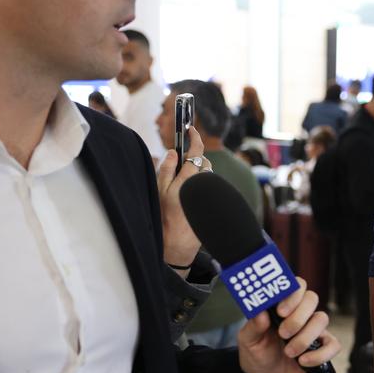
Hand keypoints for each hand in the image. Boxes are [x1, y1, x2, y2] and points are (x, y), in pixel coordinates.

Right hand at [157, 127, 205, 266]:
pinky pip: (210, 187)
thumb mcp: (160, 191)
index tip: (191, 129)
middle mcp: (203, 186)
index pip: (196, 152)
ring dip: (199, 174)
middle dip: (195, 161)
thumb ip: (166, 169)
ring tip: (186, 186)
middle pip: (204, 163)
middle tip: (182, 166)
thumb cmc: (166, 216)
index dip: (194, 138)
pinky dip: (203, 186)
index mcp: (188, 181)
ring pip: (208, 175)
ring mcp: (210, 194)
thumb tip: (172, 152)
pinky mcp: (214, 202)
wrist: (179, 242)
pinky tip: (192, 197)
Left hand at [237, 278, 341, 372]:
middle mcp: (301, 314)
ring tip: (289, 352)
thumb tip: (260, 312)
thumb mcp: (248, 341)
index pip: (296, 286)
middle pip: (312, 298)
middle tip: (283, 333)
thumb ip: (253, 326)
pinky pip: (333, 344)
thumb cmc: (258, 355)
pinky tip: (303, 362)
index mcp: (282, 305)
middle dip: (298, 317)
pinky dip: (320, 354)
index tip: (280, 312)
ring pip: (322, 319)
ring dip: (305, 337)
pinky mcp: (323, 348)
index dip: (292, 295)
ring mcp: (314, 330)